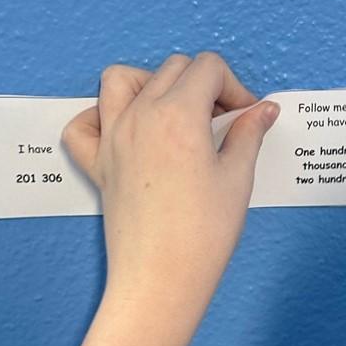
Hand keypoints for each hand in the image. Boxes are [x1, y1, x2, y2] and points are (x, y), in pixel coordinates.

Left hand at [62, 52, 278, 345]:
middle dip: (202, 84)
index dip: (234, 86)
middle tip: (221, 122)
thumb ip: (248, 134)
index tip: (245, 116)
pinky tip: (126, 132)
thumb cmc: (204, 234)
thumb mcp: (237, 178)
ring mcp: (112, 137)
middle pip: (172, 69)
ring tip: (174, 113)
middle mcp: (140, 116)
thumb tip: (263, 109)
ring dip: (150, 83)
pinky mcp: (97, 163)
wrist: (161, 278)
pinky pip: (82, 124)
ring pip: (120, 79)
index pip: (208, 67)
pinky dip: (98, 117)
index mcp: (179, 114)